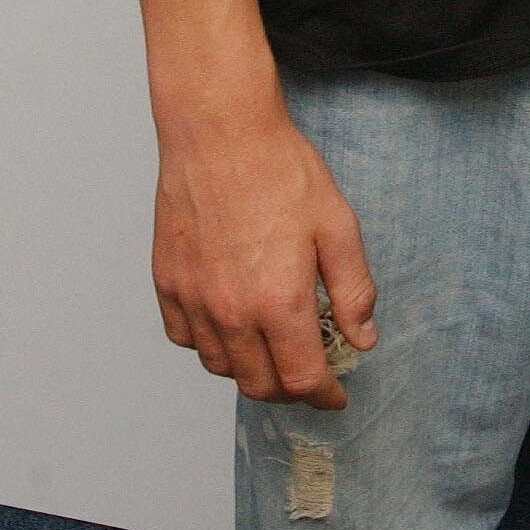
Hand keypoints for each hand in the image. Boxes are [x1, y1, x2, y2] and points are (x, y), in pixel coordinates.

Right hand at [151, 93, 377, 405]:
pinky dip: (210, 344)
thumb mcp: (337, 225)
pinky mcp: (167, 285)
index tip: (337, 395)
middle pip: (259, 384)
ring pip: (221, 367)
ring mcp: (194, 301)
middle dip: (290, 390)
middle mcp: (231, 312)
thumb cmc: (281, 171)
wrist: (221, 134)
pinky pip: (186, 339)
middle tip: (309, 376)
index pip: (302, 378)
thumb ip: (353, 290)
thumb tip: (362, 339)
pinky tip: (230, 323)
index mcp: (279, 301)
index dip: (325, 395)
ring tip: (273, 349)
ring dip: (250, 370)